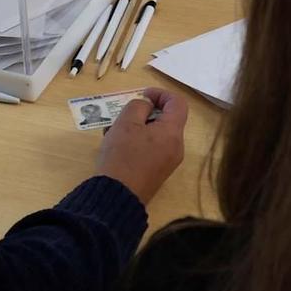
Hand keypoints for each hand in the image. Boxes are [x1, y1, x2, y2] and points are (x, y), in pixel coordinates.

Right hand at [95, 88, 188, 205]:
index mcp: (172, 133)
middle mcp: (176, 148)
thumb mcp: (126, 123)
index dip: (160, 94)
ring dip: (137, 127)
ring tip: (113, 130)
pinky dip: (137, 141)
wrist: (116, 197)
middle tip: (123, 114)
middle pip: (167, 119)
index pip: (178, 103)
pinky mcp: (157, 173)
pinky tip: (116, 145)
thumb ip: (138, 106)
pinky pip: (152, 148)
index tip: (141, 95)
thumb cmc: (122, 156)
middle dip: (145, 112)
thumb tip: (146, 106)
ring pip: (156, 134)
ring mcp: (168, 162)